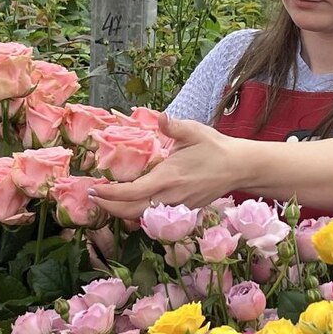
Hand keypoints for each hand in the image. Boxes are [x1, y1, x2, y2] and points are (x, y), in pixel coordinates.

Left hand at [90, 113, 244, 219]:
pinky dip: (139, 212)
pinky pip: (155, 216)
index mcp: (168, 178)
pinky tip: (131, 202)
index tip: (94, 189)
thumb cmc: (215, 147)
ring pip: (142, 216)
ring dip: (122, 211)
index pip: (131, 192)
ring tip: (107, 200)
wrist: (239, 168)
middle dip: (109, 207)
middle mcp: (170, 197)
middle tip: (93, 197)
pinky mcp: (183, 210)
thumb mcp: (194, 132)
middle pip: (131, 212)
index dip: (109, 194)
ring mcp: (177, 206)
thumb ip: (173, 126)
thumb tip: (161, 117)